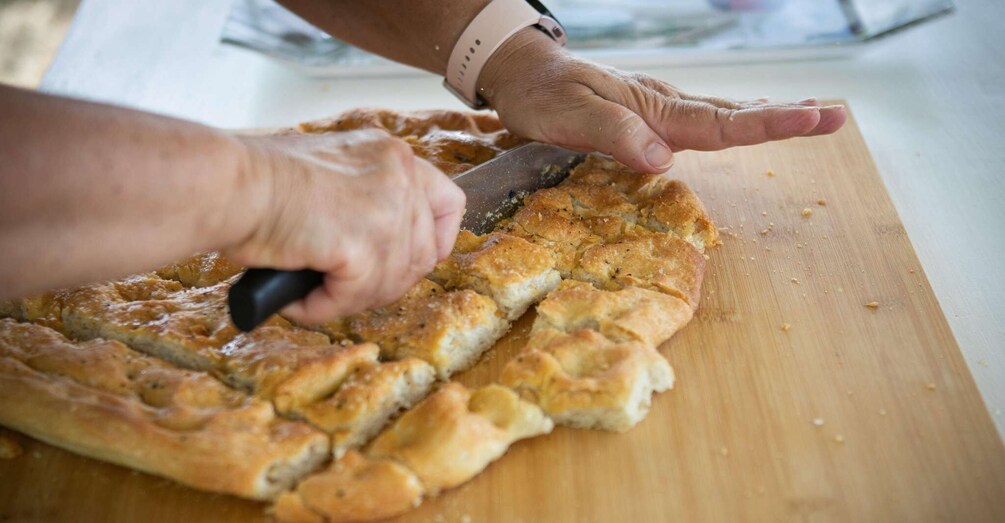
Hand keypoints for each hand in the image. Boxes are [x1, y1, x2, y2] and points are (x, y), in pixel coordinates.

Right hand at [225, 130, 465, 323]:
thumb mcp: (330, 171)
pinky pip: (357, 296)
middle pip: (426, 253)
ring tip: (311, 293)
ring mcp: (388, 209)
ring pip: (394, 281)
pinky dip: (325, 306)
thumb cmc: (256, 180)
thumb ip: (364, 198)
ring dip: (353, 297)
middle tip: (343, 288)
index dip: (434, 241)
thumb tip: (374, 246)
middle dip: (386, 280)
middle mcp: (401, 175)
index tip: (407, 260)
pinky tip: (299, 298)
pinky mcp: (366, 244)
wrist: (228, 184)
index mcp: (393, 154)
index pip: (448, 203)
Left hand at [480, 29, 846, 173]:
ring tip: (812, 114)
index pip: (719, 121)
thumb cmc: (543, 97)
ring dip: (767, 116)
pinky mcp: (649, 115)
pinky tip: (749, 116)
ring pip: (723, 113)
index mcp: (653, 109)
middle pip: (734, 114)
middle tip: (836, 117)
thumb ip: (616, 136)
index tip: (811, 118)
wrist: (523, 72)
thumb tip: (665, 160)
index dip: (767, 124)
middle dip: (785, 118)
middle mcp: (664, 107)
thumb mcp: (570, 118)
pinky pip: (701, 118)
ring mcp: (659, 109)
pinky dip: (735, 117)